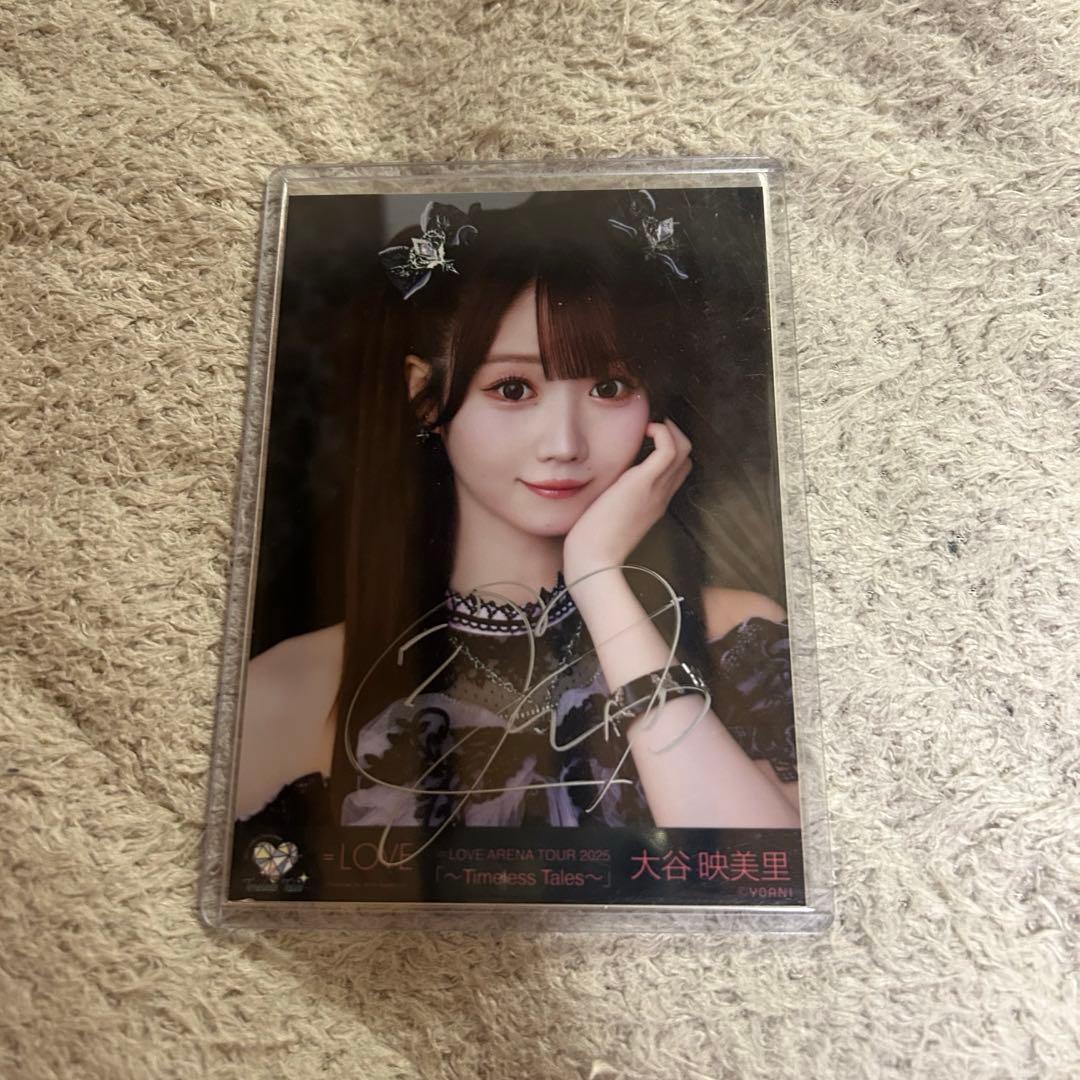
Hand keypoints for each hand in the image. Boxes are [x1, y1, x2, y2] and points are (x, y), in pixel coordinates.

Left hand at [563, 419, 691, 581]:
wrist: (594, 560)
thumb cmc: (593, 541)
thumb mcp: (609, 513)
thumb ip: (615, 496)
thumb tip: (606, 479)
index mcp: (654, 502)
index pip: (678, 470)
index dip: (668, 449)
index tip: (646, 439)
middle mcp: (661, 494)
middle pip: (686, 457)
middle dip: (672, 434)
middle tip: (648, 429)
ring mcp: (656, 489)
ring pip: (684, 449)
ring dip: (669, 429)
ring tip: (648, 427)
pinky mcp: (643, 483)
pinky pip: (668, 448)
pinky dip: (662, 431)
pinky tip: (643, 431)